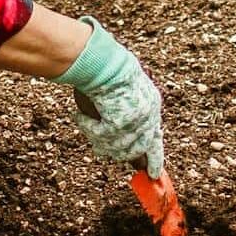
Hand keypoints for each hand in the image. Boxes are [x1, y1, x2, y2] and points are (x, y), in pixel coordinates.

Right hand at [52, 17, 163, 177]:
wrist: (105, 61)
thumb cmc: (111, 67)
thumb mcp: (127, 88)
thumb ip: (129, 109)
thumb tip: (122, 137)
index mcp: (152, 105)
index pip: (156, 139)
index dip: (155, 159)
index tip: (154, 174)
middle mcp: (148, 117)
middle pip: (136, 149)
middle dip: (122, 154)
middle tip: (105, 152)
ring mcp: (134, 122)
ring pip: (116, 147)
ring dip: (99, 138)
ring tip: (87, 123)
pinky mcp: (118, 125)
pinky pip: (98, 136)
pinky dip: (87, 127)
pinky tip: (79, 116)